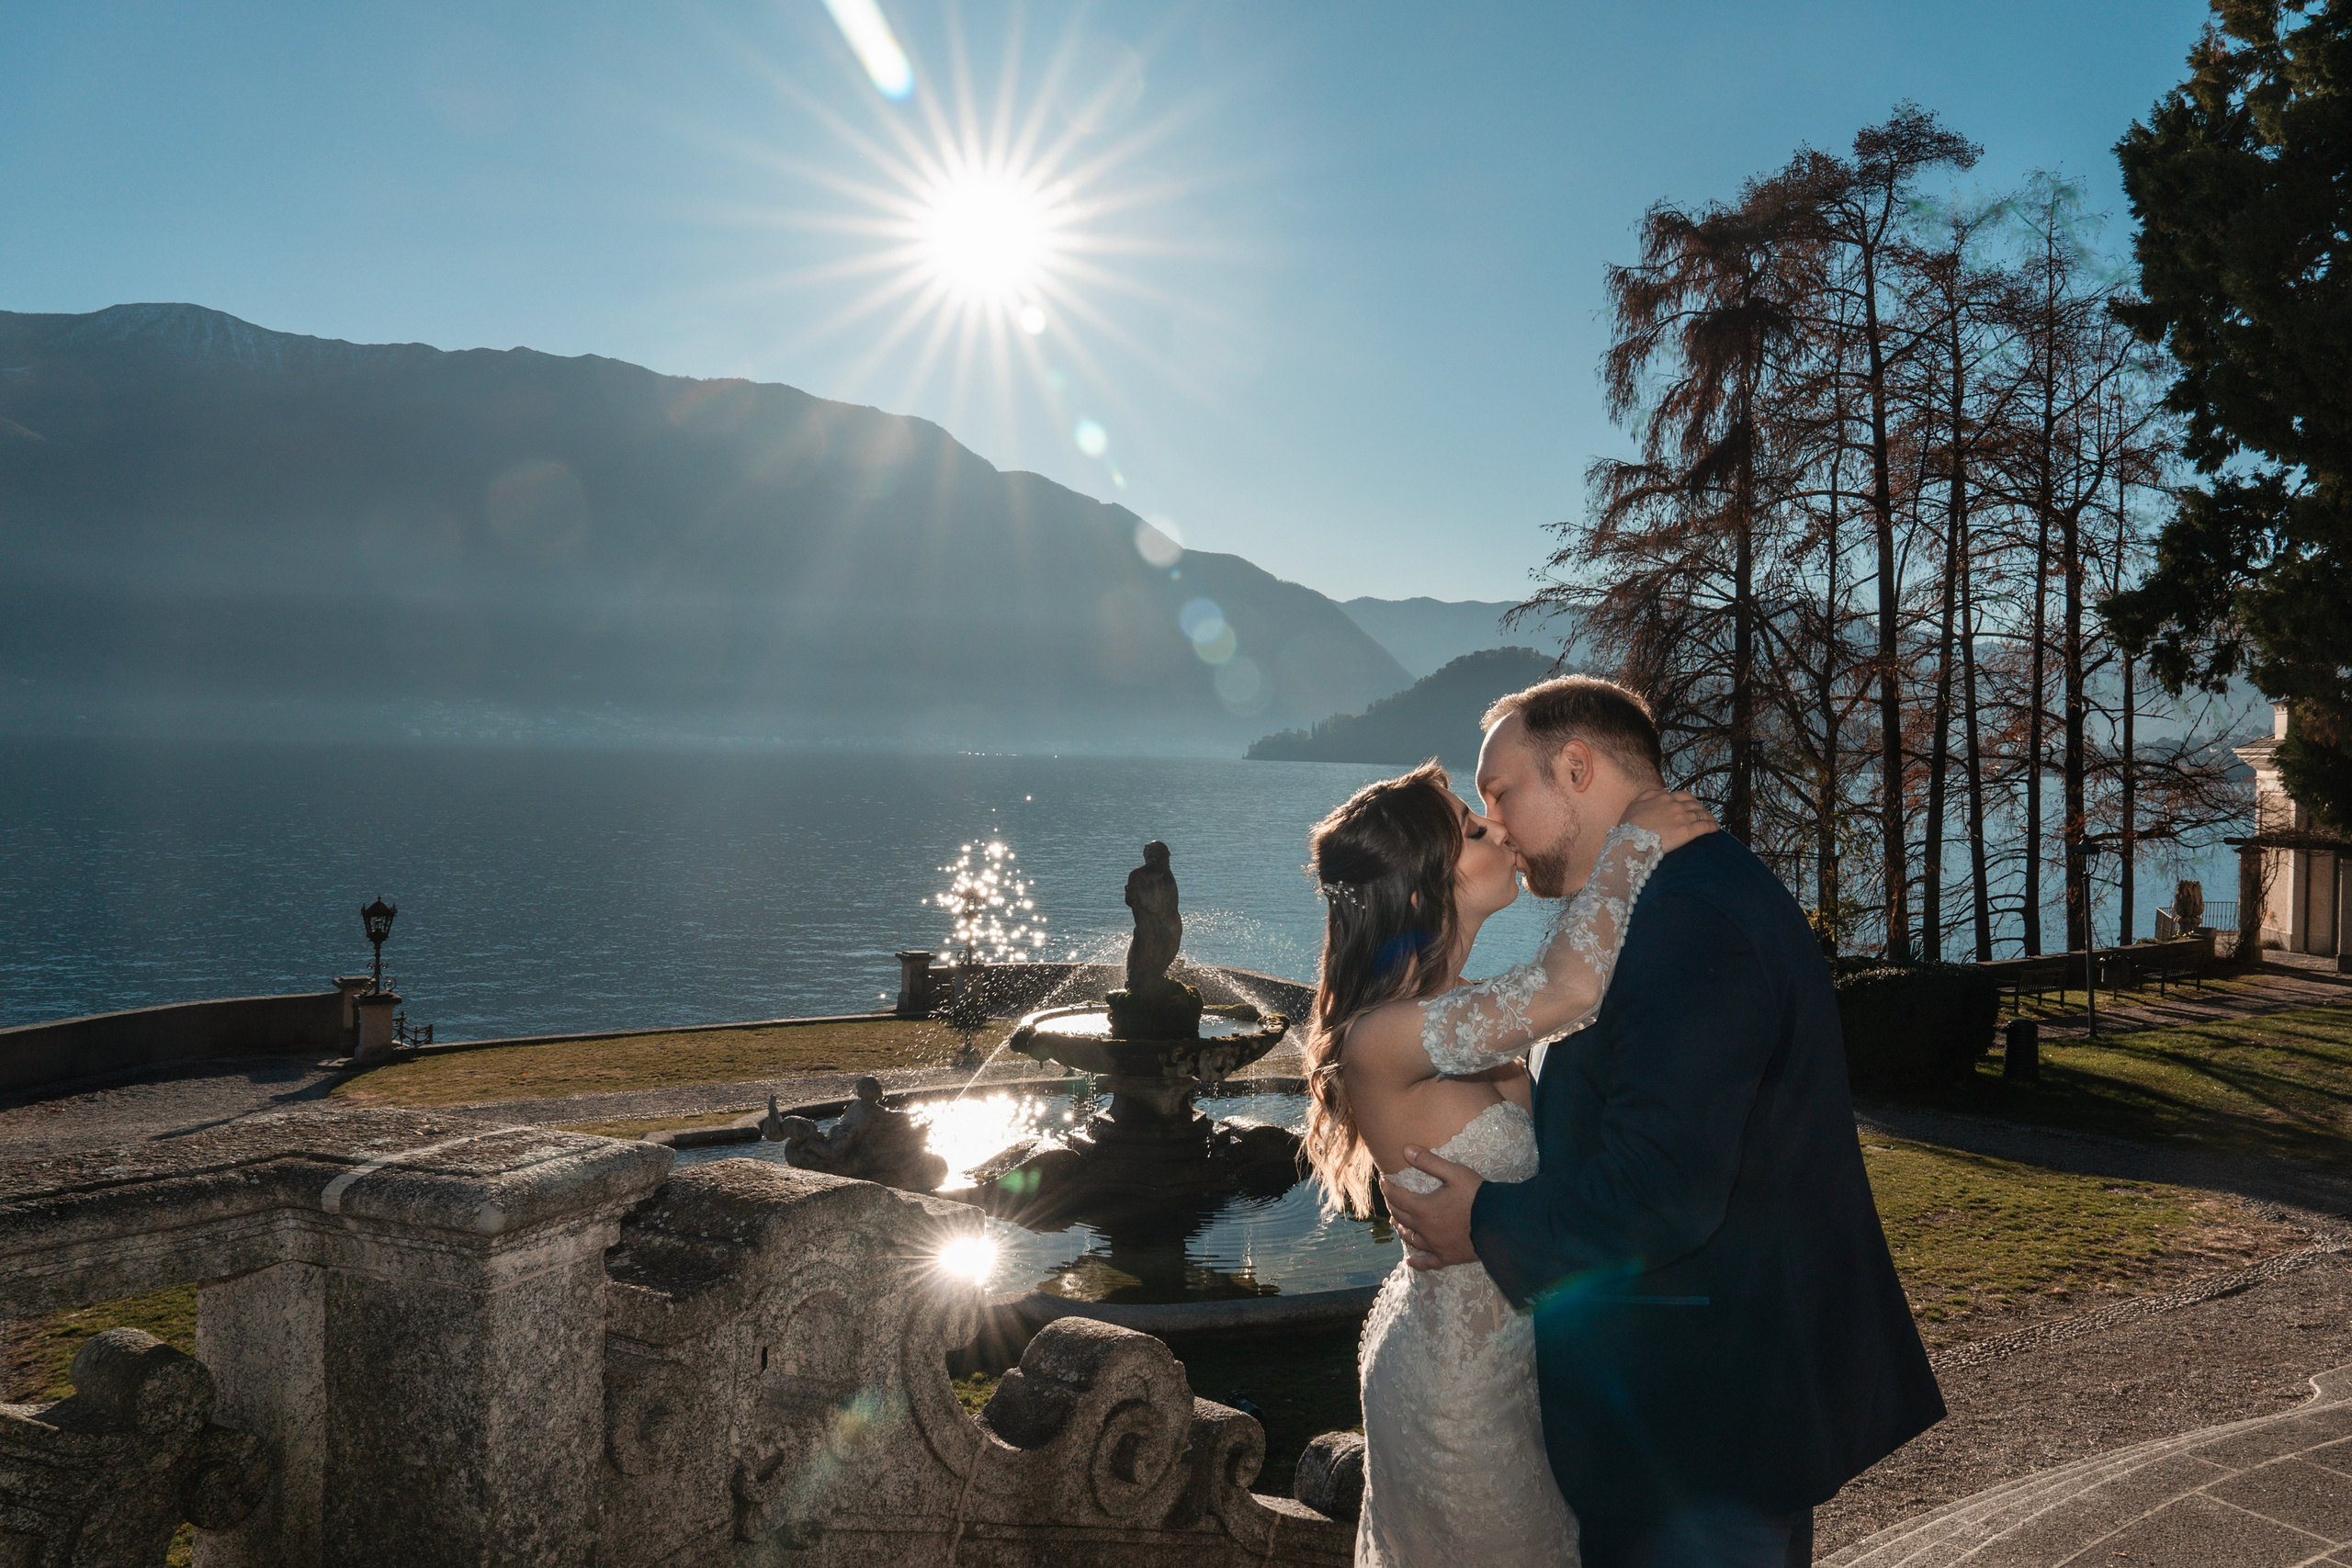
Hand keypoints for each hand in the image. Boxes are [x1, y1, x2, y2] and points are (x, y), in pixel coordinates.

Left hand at [1377, 1146, 1482, 1271]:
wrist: (1499, 1222)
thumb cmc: (1477, 1195)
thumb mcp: (1454, 1172)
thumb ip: (1429, 1161)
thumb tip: (1406, 1150)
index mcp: (1423, 1208)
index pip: (1397, 1197)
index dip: (1387, 1188)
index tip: (1384, 1181)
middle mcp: (1425, 1229)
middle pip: (1401, 1217)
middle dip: (1392, 1206)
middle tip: (1390, 1199)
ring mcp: (1435, 1245)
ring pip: (1410, 1238)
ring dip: (1401, 1229)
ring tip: (1396, 1223)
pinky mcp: (1447, 1257)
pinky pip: (1427, 1262)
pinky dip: (1417, 1262)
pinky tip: (1410, 1262)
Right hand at [1622, 789, 1717, 852]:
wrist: (1633, 840)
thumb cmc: (1630, 824)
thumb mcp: (1636, 803)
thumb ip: (1650, 793)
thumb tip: (1665, 790)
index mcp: (1664, 798)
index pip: (1684, 796)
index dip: (1691, 800)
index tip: (1693, 805)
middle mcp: (1676, 805)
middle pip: (1695, 804)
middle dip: (1701, 808)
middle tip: (1704, 814)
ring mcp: (1683, 818)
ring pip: (1702, 814)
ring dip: (1709, 817)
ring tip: (1712, 822)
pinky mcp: (1688, 831)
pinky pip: (1705, 826)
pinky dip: (1712, 826)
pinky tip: (1716, 829)